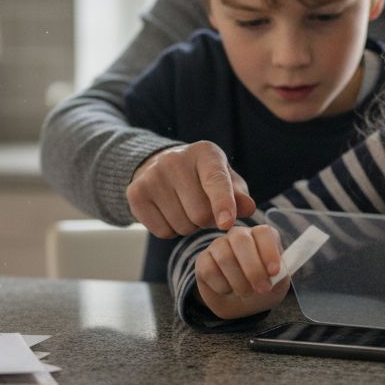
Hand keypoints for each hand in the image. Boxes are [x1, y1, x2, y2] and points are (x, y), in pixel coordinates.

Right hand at [127, 141, 257, 237]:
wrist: (159, 166)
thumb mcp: (227, 180)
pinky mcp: (136, 193)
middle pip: (200, 214)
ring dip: (189, 227)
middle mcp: (176, 160)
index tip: (226, 223)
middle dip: (207, 221)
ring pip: (182, 225)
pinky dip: (170, 230)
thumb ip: (239, 195)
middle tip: (203, 208)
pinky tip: (169, 212)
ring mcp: (152, 176)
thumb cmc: (203, 177)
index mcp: (206, 153)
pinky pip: (162, 231)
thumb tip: (248, 208)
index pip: (216, 181)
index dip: (223, 204)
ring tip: (185, 207)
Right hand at [195, 225, 288, 319]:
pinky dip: (222, 287)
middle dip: (253, 268)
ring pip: (225, 257)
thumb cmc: (261, 289)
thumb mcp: (277, 284)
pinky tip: (228, 290)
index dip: (269, 251)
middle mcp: (238, 235)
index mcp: (261, 236)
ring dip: (239, 282)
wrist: (240, 305)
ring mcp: (218, 245)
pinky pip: (210, 271)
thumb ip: (280, 275)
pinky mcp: (203, 260)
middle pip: (241, 240)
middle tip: (262, 289)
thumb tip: (277, 271)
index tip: (274, 272)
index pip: (263, 232)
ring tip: (246, 292)